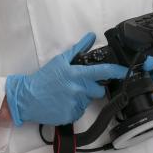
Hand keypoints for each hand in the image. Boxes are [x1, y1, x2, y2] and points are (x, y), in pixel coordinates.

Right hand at [5, 33, 127, 125]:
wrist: (26, 98)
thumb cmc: (43, 78)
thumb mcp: (60, 61)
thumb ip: (78, 49)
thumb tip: (91, 36)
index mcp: (77, 74)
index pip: (104, 72)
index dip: (118, 72)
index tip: (127, 72)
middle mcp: (79, 90)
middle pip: (99, 90)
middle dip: (93, 88)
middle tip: (78, 85)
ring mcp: (75, 104)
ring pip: (88, 101)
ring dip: (82, 98)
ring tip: (67, 94)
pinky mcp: (71, 116)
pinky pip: (80, 111)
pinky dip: (74, 108)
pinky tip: (63, 103)